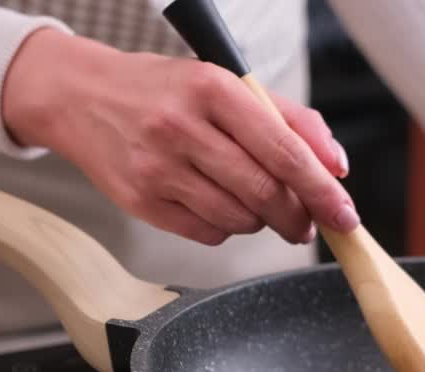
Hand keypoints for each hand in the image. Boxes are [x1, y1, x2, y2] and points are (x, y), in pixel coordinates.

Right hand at [2, 29, 355, 245]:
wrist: (80, 97)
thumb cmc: (163, 91)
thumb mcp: (224, 85)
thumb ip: (288, 119)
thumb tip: (337, 164)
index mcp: (211, 90)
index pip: (282, 149)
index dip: (320, 188)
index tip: (344, 213)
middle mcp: (182, 128)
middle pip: (264, 192)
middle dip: (297, 216)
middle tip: (307, 223)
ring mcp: (158, 169)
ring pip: (238, 219)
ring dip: (259, 221)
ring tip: (251, 202)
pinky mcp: (142, 202)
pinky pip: (207, 234)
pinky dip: (225, 228)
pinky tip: (216, 204)